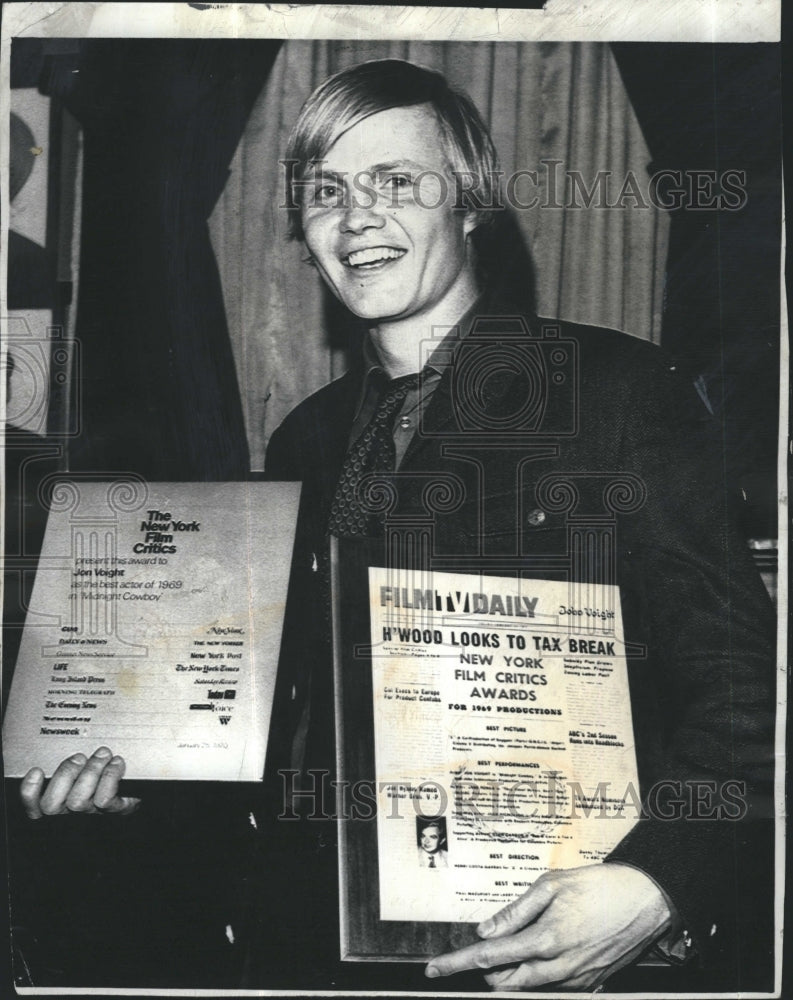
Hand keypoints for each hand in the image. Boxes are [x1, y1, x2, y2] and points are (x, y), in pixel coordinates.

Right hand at [20, 746, 140, 818]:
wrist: (135, 792)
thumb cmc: (103, 776)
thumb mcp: (82, 769)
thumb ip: (69, 763)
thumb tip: (60, 746)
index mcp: (57, 803)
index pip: (34, 806)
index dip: (29, 792)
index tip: (37, 770)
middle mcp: (69, 813)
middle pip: (51, 805)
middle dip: (64, 775)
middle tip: (79, 757)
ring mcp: (89, 815)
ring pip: (78, 800)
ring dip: (91, 771)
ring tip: (102, 755)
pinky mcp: (112, 813)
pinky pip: (105, 800)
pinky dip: (110, 776)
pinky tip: (116, 763)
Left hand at [425, 863, 672, 990]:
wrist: (648, 900)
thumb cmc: (602, 886)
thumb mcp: (553, 885)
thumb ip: (516, 911)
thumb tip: (485, 929)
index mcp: (546, 940)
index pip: (490, 958)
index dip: (458, 963)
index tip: (435, 968)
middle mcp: (559, 968)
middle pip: (506, 983)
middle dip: (487, 971)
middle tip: (480, 949)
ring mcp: (577, 980)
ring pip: (529, 989)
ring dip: (511, 973)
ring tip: (514, 945)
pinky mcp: (591, 984)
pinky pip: (553, 988)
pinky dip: (537, 976)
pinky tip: (543, 952)